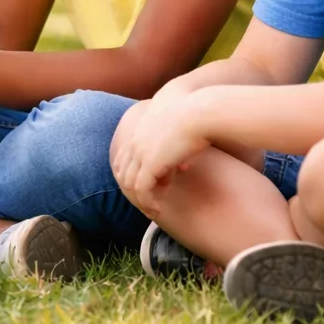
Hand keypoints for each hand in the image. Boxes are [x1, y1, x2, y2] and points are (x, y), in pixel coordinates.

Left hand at [110, 95, 211, 217]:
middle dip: (134, 190)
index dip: (132, 175)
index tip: (146, 186)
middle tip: (149, 202)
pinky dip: (147, 203)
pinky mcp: (149, 164)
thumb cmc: (198, 119)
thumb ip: (174, 150)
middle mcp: (135, 142)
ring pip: (130, 185)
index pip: (124, 158)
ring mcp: (140, 153)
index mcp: (140, 131)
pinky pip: (141, 190)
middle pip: (123, 173)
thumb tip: (176, 169)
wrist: (200, 113)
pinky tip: (158, 210)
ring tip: (153, 210)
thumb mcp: (181, 135)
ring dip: (140, 200)